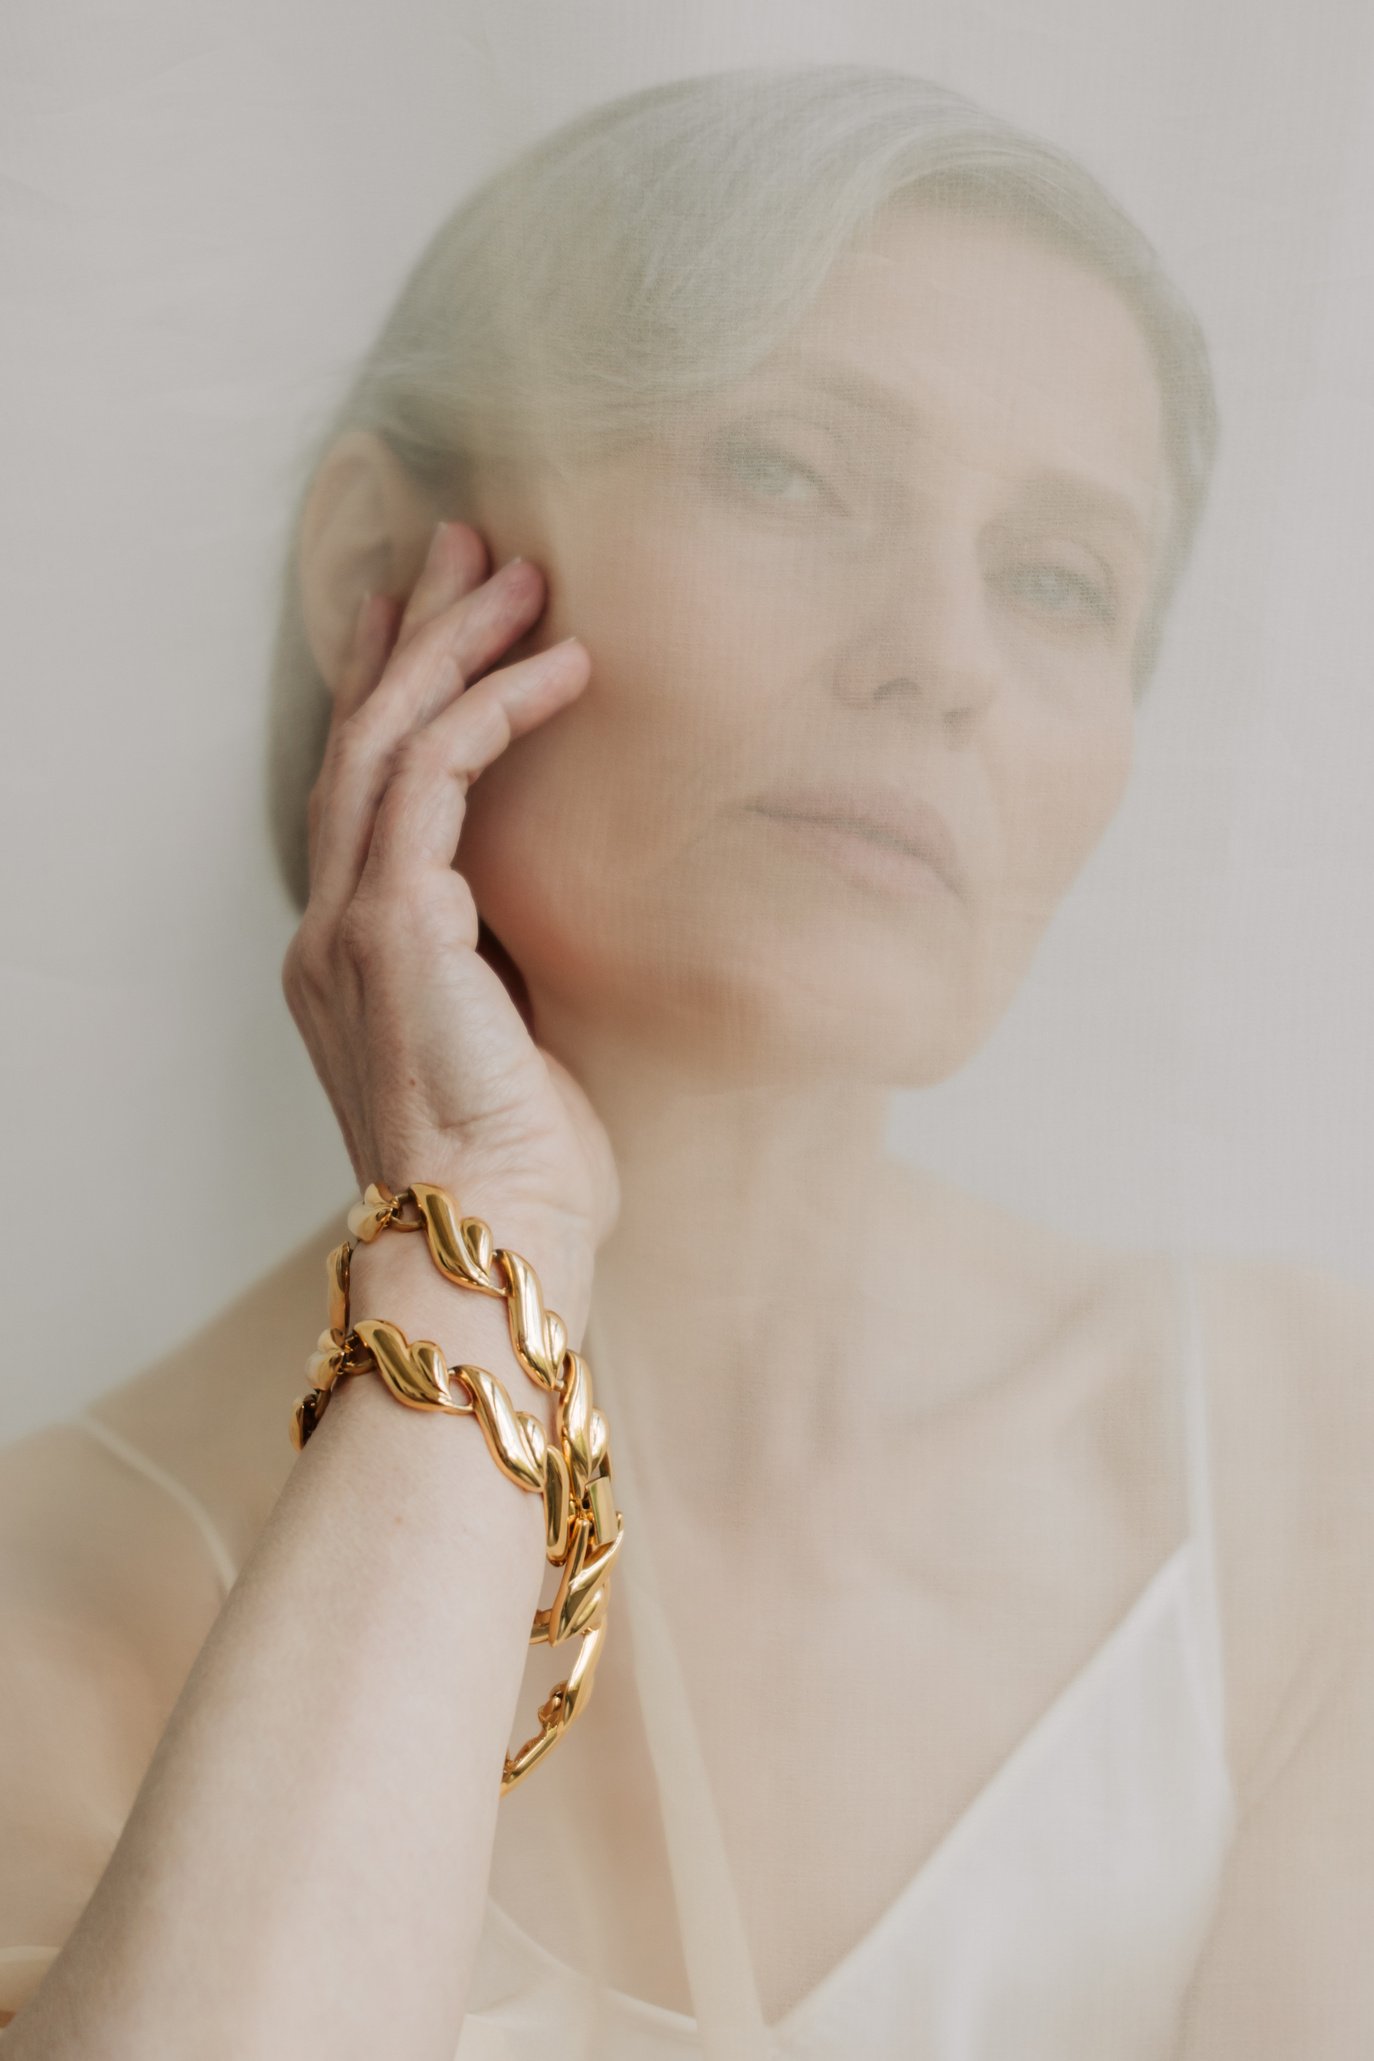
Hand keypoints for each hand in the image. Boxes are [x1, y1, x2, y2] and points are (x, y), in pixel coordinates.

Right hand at [281, 521, 617, 1317]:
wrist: (495, 1237)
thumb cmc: (526, 1164)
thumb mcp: (511, 1036)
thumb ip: (502, 957)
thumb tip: (547, 896)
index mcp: (353, 955)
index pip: (363, 791)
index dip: (387, 691)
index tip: (423, 617)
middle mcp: (334, 928)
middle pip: (362, 739)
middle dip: (415, 633)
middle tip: (468, 546)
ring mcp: (352, 923)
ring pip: (387, 739)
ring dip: (455, 645)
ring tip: (520, 573)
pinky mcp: (395, 926)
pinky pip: (436, 780)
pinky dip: (496, 711)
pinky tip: (561, 667)